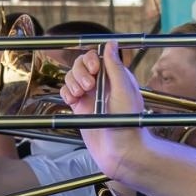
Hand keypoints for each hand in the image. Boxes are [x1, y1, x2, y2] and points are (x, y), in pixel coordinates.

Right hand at [62, 41, 148, 176]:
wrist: (121, 152)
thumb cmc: (128, 124)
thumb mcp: (124, 91)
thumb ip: (115, 67)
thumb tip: (111, 43)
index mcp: (115, 77)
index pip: (97, 57)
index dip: (91, 60)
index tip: (94, 70)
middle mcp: (102, 84)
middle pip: (81, 65)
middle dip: (80, 72)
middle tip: (88, 88)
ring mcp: (90, 96)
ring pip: (72, 77)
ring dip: (72, 83)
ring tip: (80, 95)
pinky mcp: (80, 108)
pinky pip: (67, 93)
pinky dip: (66, 93)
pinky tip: (73, 101)